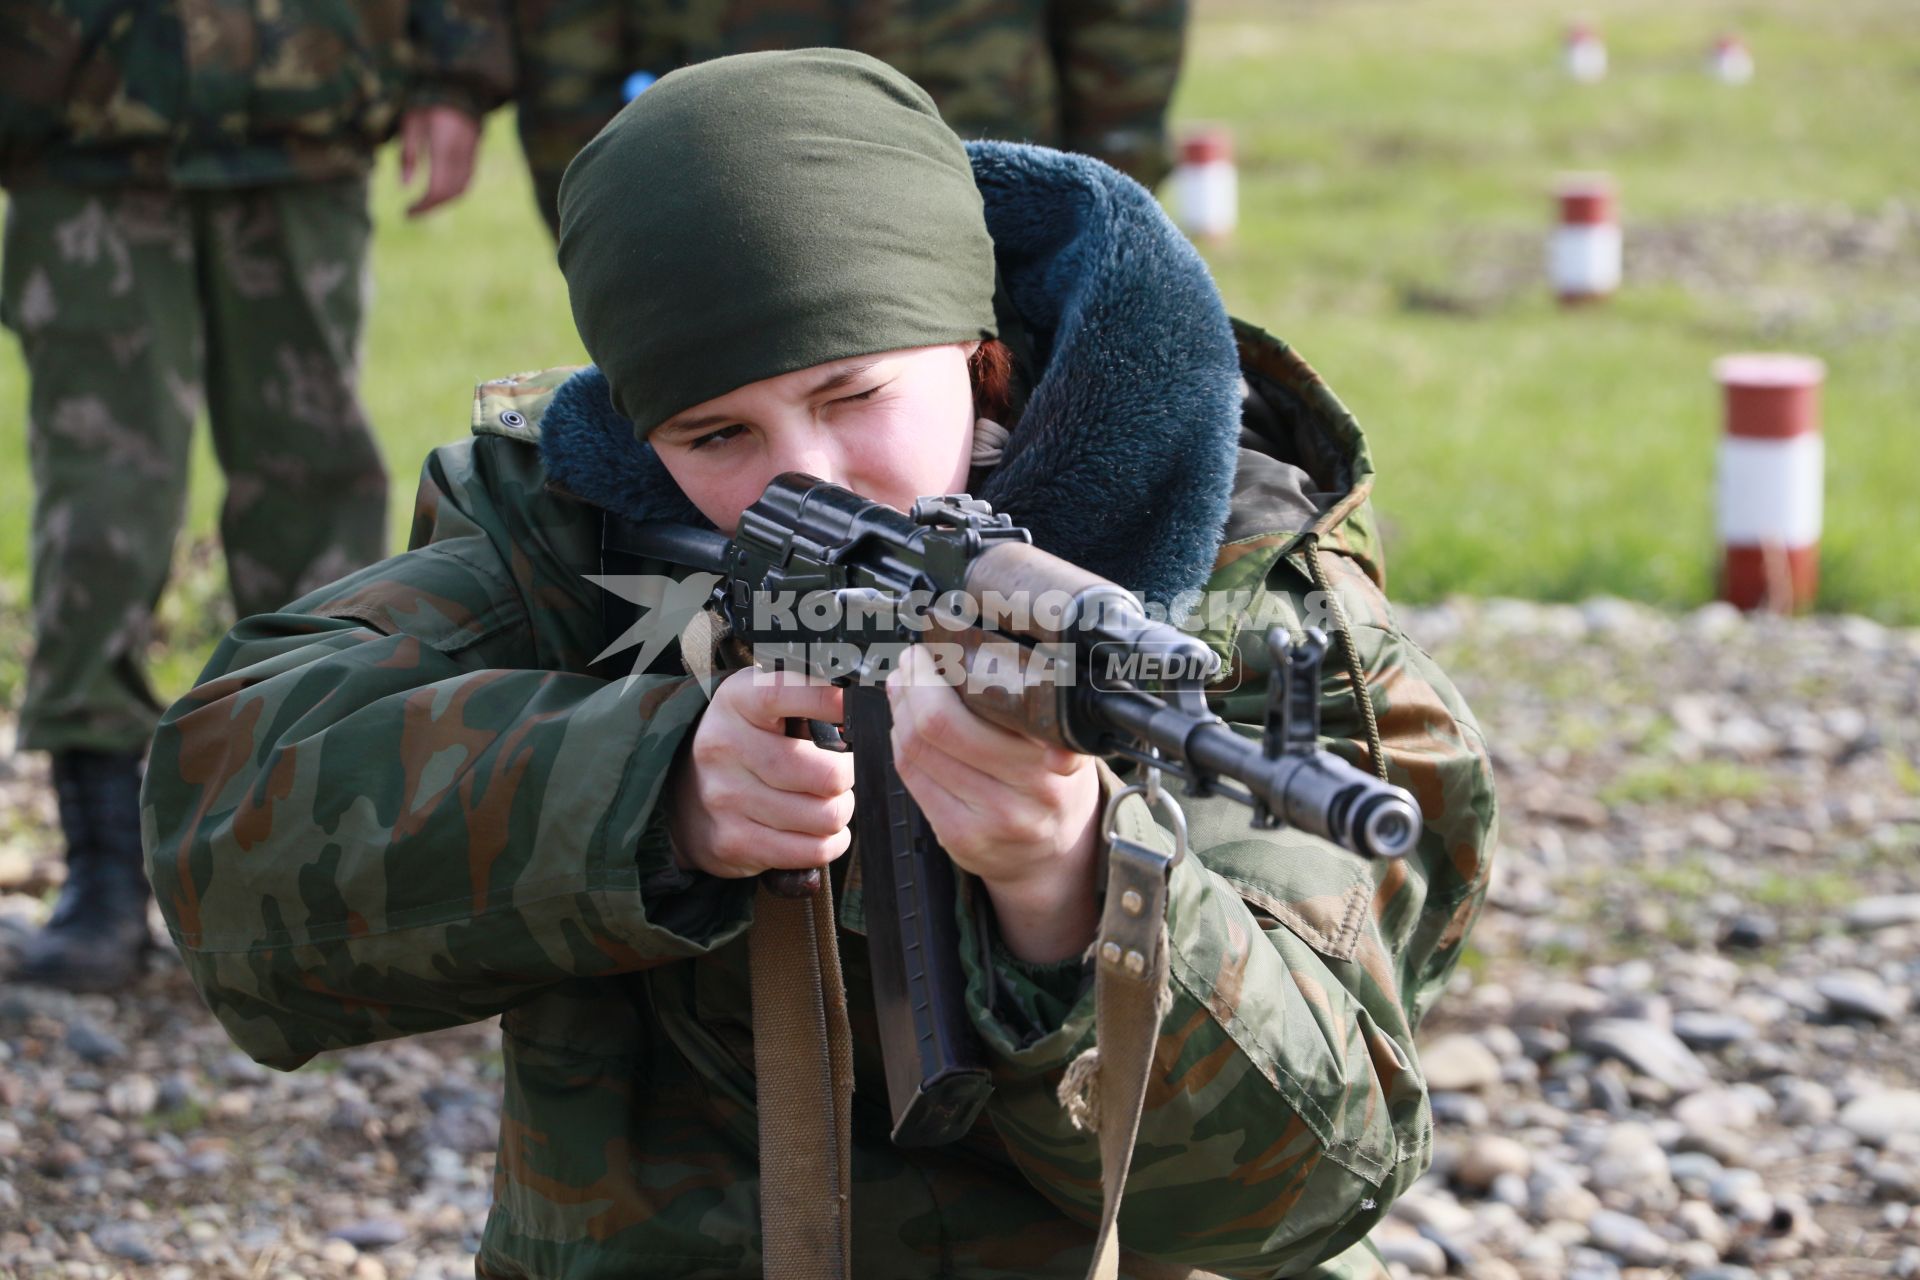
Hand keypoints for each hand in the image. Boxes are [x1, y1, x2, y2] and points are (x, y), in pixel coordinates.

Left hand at [399, 105, 481, 217]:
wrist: (463, 90)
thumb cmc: (430, 104)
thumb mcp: (411, 124)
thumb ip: (408, 154)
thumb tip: (405, 186)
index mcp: (443, 148)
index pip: (436, 187)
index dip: (422, 205)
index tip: (406, 212)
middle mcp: (460, 156)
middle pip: (450, 193)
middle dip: (431, 207)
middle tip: (412, 213)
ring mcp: (471, 157)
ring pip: (461, 190)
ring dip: (443, 202)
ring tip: (424, 206)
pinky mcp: (474, 157)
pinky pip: (466, 182)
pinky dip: (452, 193)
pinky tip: (439, 194)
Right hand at [667, 669, 854, 879]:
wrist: (680, 796)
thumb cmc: (744, 744)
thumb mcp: (762, 706)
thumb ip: (807, 700)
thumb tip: (864, 715)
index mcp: (737, 701)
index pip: (784, 693)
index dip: (826, 701)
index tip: (852, 707)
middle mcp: (726, 746)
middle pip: (827, 774)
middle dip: (848, 775)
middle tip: (840, 771)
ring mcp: (727, 798)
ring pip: (826, 816)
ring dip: (840, 810)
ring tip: (826, 800)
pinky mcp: (734, 842)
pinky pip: (812, 850)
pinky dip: (830, 842)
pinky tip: (818, 829)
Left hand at [886, 645, 1101, 963]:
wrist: (1055, 857)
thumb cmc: (1056, 785)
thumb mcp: (1063, 741)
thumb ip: (1029, 710)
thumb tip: (960, 658)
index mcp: (1055, 757)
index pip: (985, 704)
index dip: (945, 671)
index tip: (937, 647)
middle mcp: (1026, 791)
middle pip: (937, 724)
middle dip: (914, 682)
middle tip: (913, 661)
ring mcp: (989, 819)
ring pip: (916, 749)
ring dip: (900, 709)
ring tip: (904, 686)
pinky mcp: (957, 837)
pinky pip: (911, 777)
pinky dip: (900, 742)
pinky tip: (905, 726)